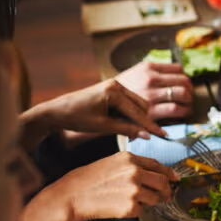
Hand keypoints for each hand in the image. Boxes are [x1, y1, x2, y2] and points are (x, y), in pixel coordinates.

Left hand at [27, 78, 165, 140]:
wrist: (57, 110)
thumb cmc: (76, 117)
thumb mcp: (103, 126)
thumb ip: (127, 129)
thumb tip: (146, 135)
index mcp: (113, 91)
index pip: (138, 112)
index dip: (150, 126)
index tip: (163, 135)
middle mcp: (116, 84)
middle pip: (142, 104)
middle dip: (145, 120)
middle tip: (146, 136)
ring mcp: (114, 85)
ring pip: (137, 103)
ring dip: (138, 116)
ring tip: (133, 130)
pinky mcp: (112, 89)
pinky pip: (129, 101)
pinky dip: (131, 112)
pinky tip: (126, 122)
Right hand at [48, 151, 176, 220]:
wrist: (71, 196)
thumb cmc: (88, 180)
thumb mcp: (111, 163)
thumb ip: (133, 166)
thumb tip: (155, 174)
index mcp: (130, 159)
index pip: (158, 165)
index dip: (169, 173)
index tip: (175, 179)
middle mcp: (135, 172)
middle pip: (163, 182)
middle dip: (166, 191)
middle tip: (165, 196)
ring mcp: (134, 190)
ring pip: (155, 198)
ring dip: (149, 202)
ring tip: (130, 200)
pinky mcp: (131, 207)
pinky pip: (143, 211)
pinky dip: (135, 211)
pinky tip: (120, 206)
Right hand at [116, 61, 193, 121]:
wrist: (100, 105)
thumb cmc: (121, 92)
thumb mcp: (134, 74)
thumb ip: (152, 73)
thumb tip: (175, 74)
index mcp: (147, 67)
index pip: (178, 69)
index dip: (185, 79)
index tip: (185, 86)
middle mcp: (150, 78)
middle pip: (184, 81)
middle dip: (190, 90)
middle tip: (189, 98)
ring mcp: (151, 94)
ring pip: (183, 94)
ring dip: (189, 101)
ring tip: (187, 106)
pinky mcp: (151, 111)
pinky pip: (176, 109)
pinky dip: (183, 112)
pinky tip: (182, 114)